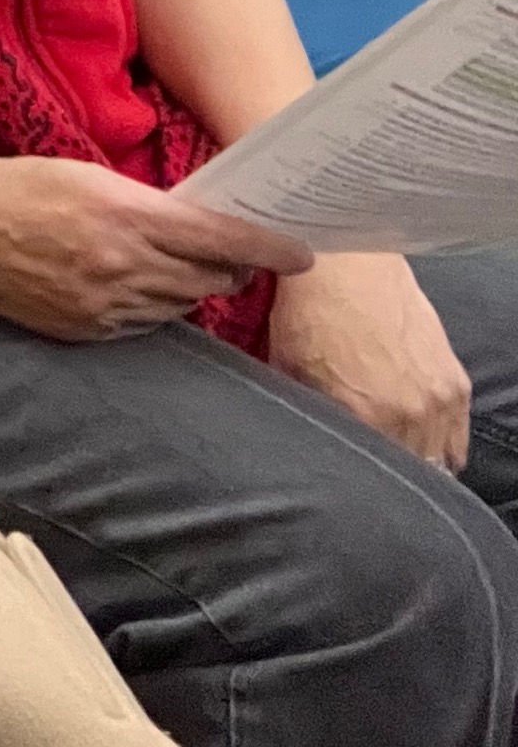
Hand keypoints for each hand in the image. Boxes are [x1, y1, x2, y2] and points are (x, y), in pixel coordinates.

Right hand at [0, 155, 310, 339]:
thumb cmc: (15, 187)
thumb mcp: (86, 175)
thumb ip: (146, 204)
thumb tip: (197, 226)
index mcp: (128, 217)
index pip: (224, 240)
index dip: (271, 249)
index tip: (302, 253)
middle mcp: (123, 267)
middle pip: (212, 279)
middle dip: (232, 269)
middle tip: (234, 256)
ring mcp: (103, 306)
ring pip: (181, 305)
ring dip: (190, 287)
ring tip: (176, 267)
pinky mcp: (83, 330)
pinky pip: (143, 324)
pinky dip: (152, 306)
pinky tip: (135, 286)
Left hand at [267, 251, 470, 469]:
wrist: (349, 263)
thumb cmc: (311, 311)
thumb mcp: (288, 368)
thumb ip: (306, 413)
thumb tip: (304, 441)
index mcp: (370, 415)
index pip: (373, 473)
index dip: (358, 480)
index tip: (347, 483)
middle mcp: (414, 412)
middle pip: (411, 470)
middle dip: (391, 474)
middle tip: (370, 475)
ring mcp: (441, 397)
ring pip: (440, 458)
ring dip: (421, 463)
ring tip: (397, 463)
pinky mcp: (456, 380)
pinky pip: (458, 433)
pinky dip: (444, 444)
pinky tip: (424, 445)